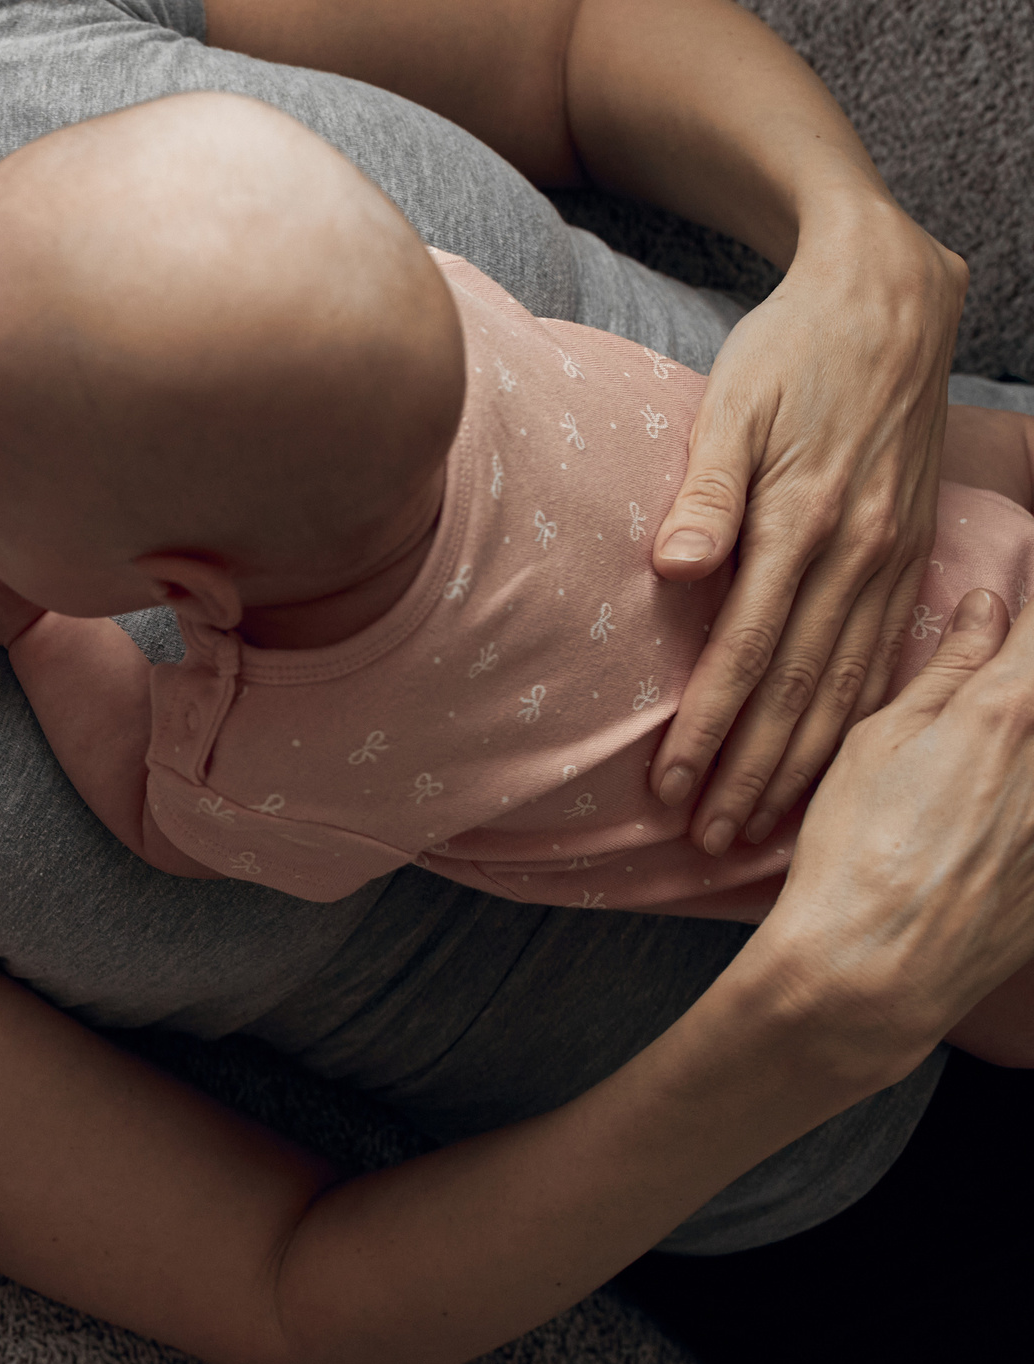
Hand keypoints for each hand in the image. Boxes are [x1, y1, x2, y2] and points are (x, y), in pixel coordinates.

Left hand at [648, 198, 968, 854]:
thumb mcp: (734, 406)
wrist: (887, 300)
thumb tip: (672, 568)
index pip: (747, 652)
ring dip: (802, 762)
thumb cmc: (791, 352)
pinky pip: (885, 656)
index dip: (708, 727)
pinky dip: (856, 719)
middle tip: (710, 844)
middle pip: (799, 688)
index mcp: (807, 524)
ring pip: (848, 685)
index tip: (673, 789)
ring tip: (759, 828)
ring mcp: (893, 556)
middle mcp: (859, 553)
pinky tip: (834, 764)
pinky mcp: (910, 551)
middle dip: (754, 773)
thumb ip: (705, 494)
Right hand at [748, 589, 1033, 1079]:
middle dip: (1020, 685)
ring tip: (969, 783)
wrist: (876, 971)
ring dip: (1022, 749)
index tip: (1011, 621)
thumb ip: (947, 670)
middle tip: (978, 716)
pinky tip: (987, 828)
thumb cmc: (857, 854)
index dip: (1026, 616)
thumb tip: (985, 611)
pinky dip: (1026, 803)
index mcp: (1012, 707)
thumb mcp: (877, 744)